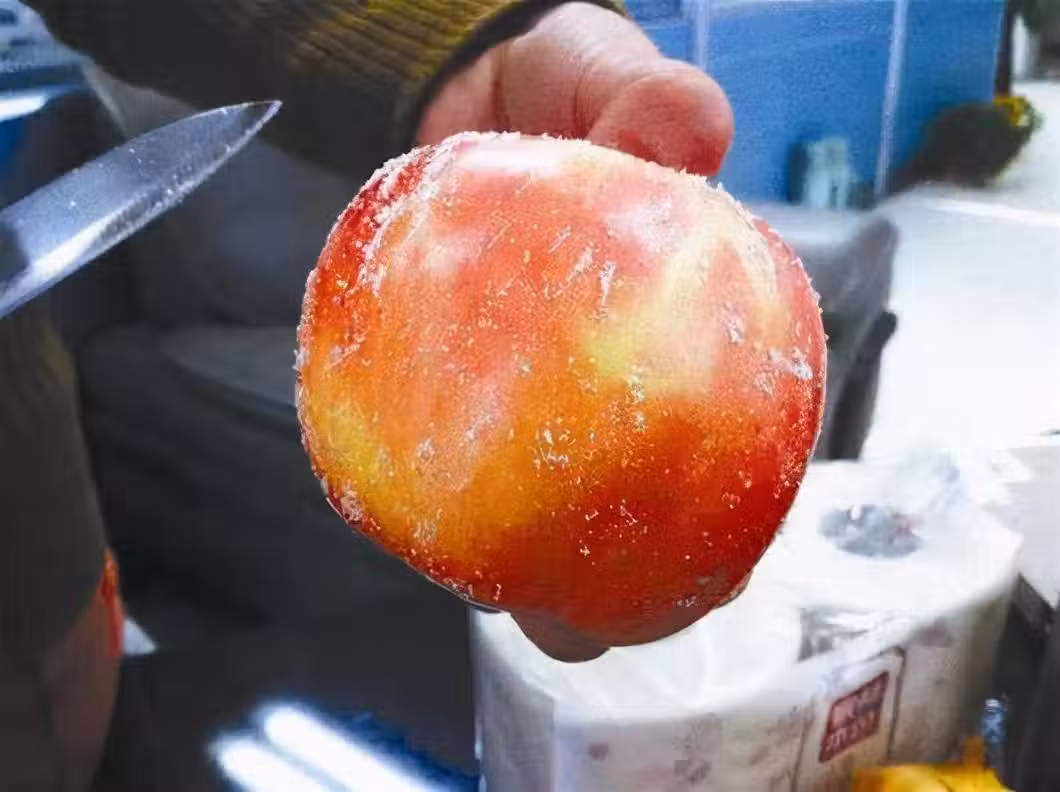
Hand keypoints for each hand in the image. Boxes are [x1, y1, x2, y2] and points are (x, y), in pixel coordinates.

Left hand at [417, 3, 733, 661]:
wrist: (472, 82)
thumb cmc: (565, 91)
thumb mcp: (607, 80)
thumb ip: (643, 100)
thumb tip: (691, 130)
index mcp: (666, 327)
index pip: (716, 442)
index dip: (719, 522)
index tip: (704, 581)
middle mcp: (596, 374)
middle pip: (618, 506)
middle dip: (607, 583)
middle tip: (578, 621)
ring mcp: (521, 385)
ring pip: (526, 501)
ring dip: (514, 560)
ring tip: (496, 592)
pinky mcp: (450, 378)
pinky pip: (437, 446)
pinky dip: (431, 486)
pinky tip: (414, 510)